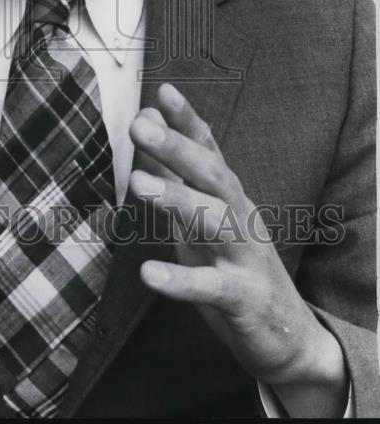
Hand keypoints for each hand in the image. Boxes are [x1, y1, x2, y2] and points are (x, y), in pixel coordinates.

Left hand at [128, 83, 347, 417]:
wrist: (287, 333)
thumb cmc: (234, 263)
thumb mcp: (201, 214)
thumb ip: (175, 172)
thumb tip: (148, 123)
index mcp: (228, 195)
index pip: (208, 149)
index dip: (187, 120)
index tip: (162, 91)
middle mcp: (240, 216)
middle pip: (212, 174)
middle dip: (177, 148)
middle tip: (140, 127)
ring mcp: (244, 255)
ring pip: (214, 220)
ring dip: (177, 199)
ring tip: (138, 184)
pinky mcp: (241, 296)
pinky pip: (209, 286)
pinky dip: (179, 280)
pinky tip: (148, 273)